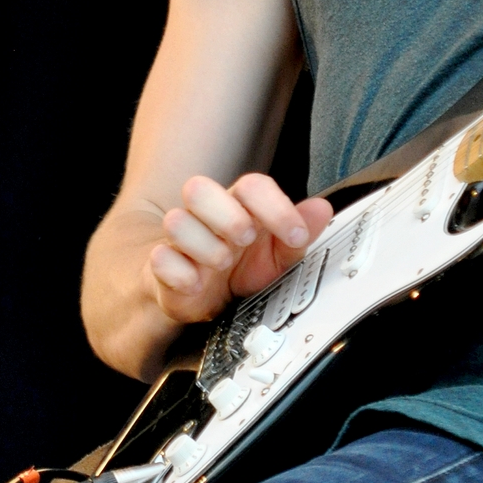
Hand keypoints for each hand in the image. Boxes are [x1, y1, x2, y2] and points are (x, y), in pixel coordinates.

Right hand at [146, 174, 334, 325]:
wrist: (205, 296)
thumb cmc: (242, 268)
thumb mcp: (279, 255)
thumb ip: (300, 231)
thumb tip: (321, 209)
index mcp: (238, 207)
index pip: (252, 185)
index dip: (276, 207)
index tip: (295, 235)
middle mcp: (206, 217)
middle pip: (198, 188)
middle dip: (227, 215)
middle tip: (246, 239)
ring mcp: (181, 240)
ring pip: (176, 221)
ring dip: (205, 246)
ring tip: (222, 264)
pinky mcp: (162, 266)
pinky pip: (160, 259)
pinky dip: (181, 274)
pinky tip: (197, 284)